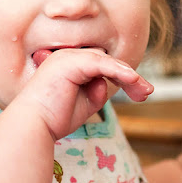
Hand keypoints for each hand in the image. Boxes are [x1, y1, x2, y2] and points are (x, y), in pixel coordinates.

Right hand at [19, 48, 152, 139]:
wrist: (33, 125)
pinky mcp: (70, 63)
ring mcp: (67, 57)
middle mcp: (66, 56)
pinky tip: (133, 80)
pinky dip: (119, 71)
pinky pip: (102, 64)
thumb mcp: (84, 104)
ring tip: (144, 91)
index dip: (123, 77)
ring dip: (129, 76)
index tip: (141, 93)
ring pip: (107, 61)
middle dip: (130, 77)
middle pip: (107, 61)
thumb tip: (108, 83)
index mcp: (67, 64)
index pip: (101, 65)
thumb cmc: (54, 118)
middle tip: (147, 92)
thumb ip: (98, 91)